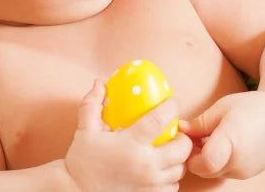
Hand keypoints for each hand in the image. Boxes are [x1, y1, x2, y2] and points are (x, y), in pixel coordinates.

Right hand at [64, 80, 192, 191]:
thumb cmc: (82, 161)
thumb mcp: (85, 130)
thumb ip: (92, 104)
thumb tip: (99, 82)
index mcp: (132, 143)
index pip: (161, 119)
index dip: (171, 107)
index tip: (171, 103)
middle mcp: (146, 165)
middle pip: (182, 147)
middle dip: (182, 138)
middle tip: (174, 133)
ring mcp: (150, 184)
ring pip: (180, 169)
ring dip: (178, 160)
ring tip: (167, 153)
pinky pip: (173, 187)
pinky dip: (171, 178)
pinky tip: (160, 171)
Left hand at [181, 91, 264, 179]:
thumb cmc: (252, 107)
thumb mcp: (222, 108)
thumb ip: (199, 123)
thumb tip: (179, 130)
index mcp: (232, 142)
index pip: (202, 163)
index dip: (190, 153)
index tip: (189, 139)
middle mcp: (239, 162)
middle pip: (204, 170)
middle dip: (195, 157)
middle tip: (196, 138)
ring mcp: (245, 171)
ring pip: (214, 173)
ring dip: (207, 160)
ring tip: (212, 139)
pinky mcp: (248, 174)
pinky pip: (226, 172)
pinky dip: (220, 162)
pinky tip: (225, 145)